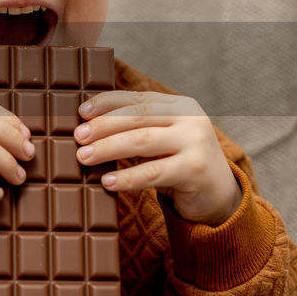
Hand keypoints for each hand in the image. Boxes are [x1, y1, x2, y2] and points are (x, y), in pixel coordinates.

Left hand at [73, 91, 241, 225]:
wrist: (219, 196)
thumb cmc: (180, 164)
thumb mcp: (163, 140)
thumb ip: (138, 128)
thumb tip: (88, 125)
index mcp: (180, 105)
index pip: (138, 99)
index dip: (107, 103)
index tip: (82, 112)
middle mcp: (190, 118)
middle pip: (138, 117)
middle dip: (103, 126)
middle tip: (78, 137)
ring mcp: (195, 142)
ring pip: (142, 141)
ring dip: (108, 148)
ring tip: (84, 157)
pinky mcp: (195, 169)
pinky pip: (154, 172)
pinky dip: (128, 177)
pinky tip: (108, 182)